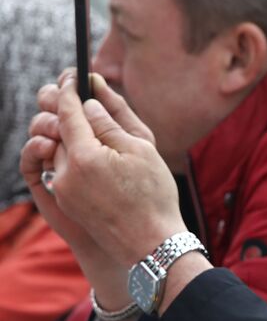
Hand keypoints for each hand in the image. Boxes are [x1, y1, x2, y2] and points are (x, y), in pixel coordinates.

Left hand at [23, 73, 182, 268]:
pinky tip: (95, 160)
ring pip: (58, 150)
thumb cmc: (154, 196)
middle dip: (68, 113)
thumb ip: (110, 123)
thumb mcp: (141, 150)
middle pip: (58, 129)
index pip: (68, 111)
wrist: (150, 244)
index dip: (70, 90)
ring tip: (95, 136)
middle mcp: (65, 172)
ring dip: (71, 138)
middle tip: (82, 100)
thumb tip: (89, 103)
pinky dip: (73, 159)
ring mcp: (62, 189)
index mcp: (85, 155)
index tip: (73, 76)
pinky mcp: (65, 202)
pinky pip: (61, 171)